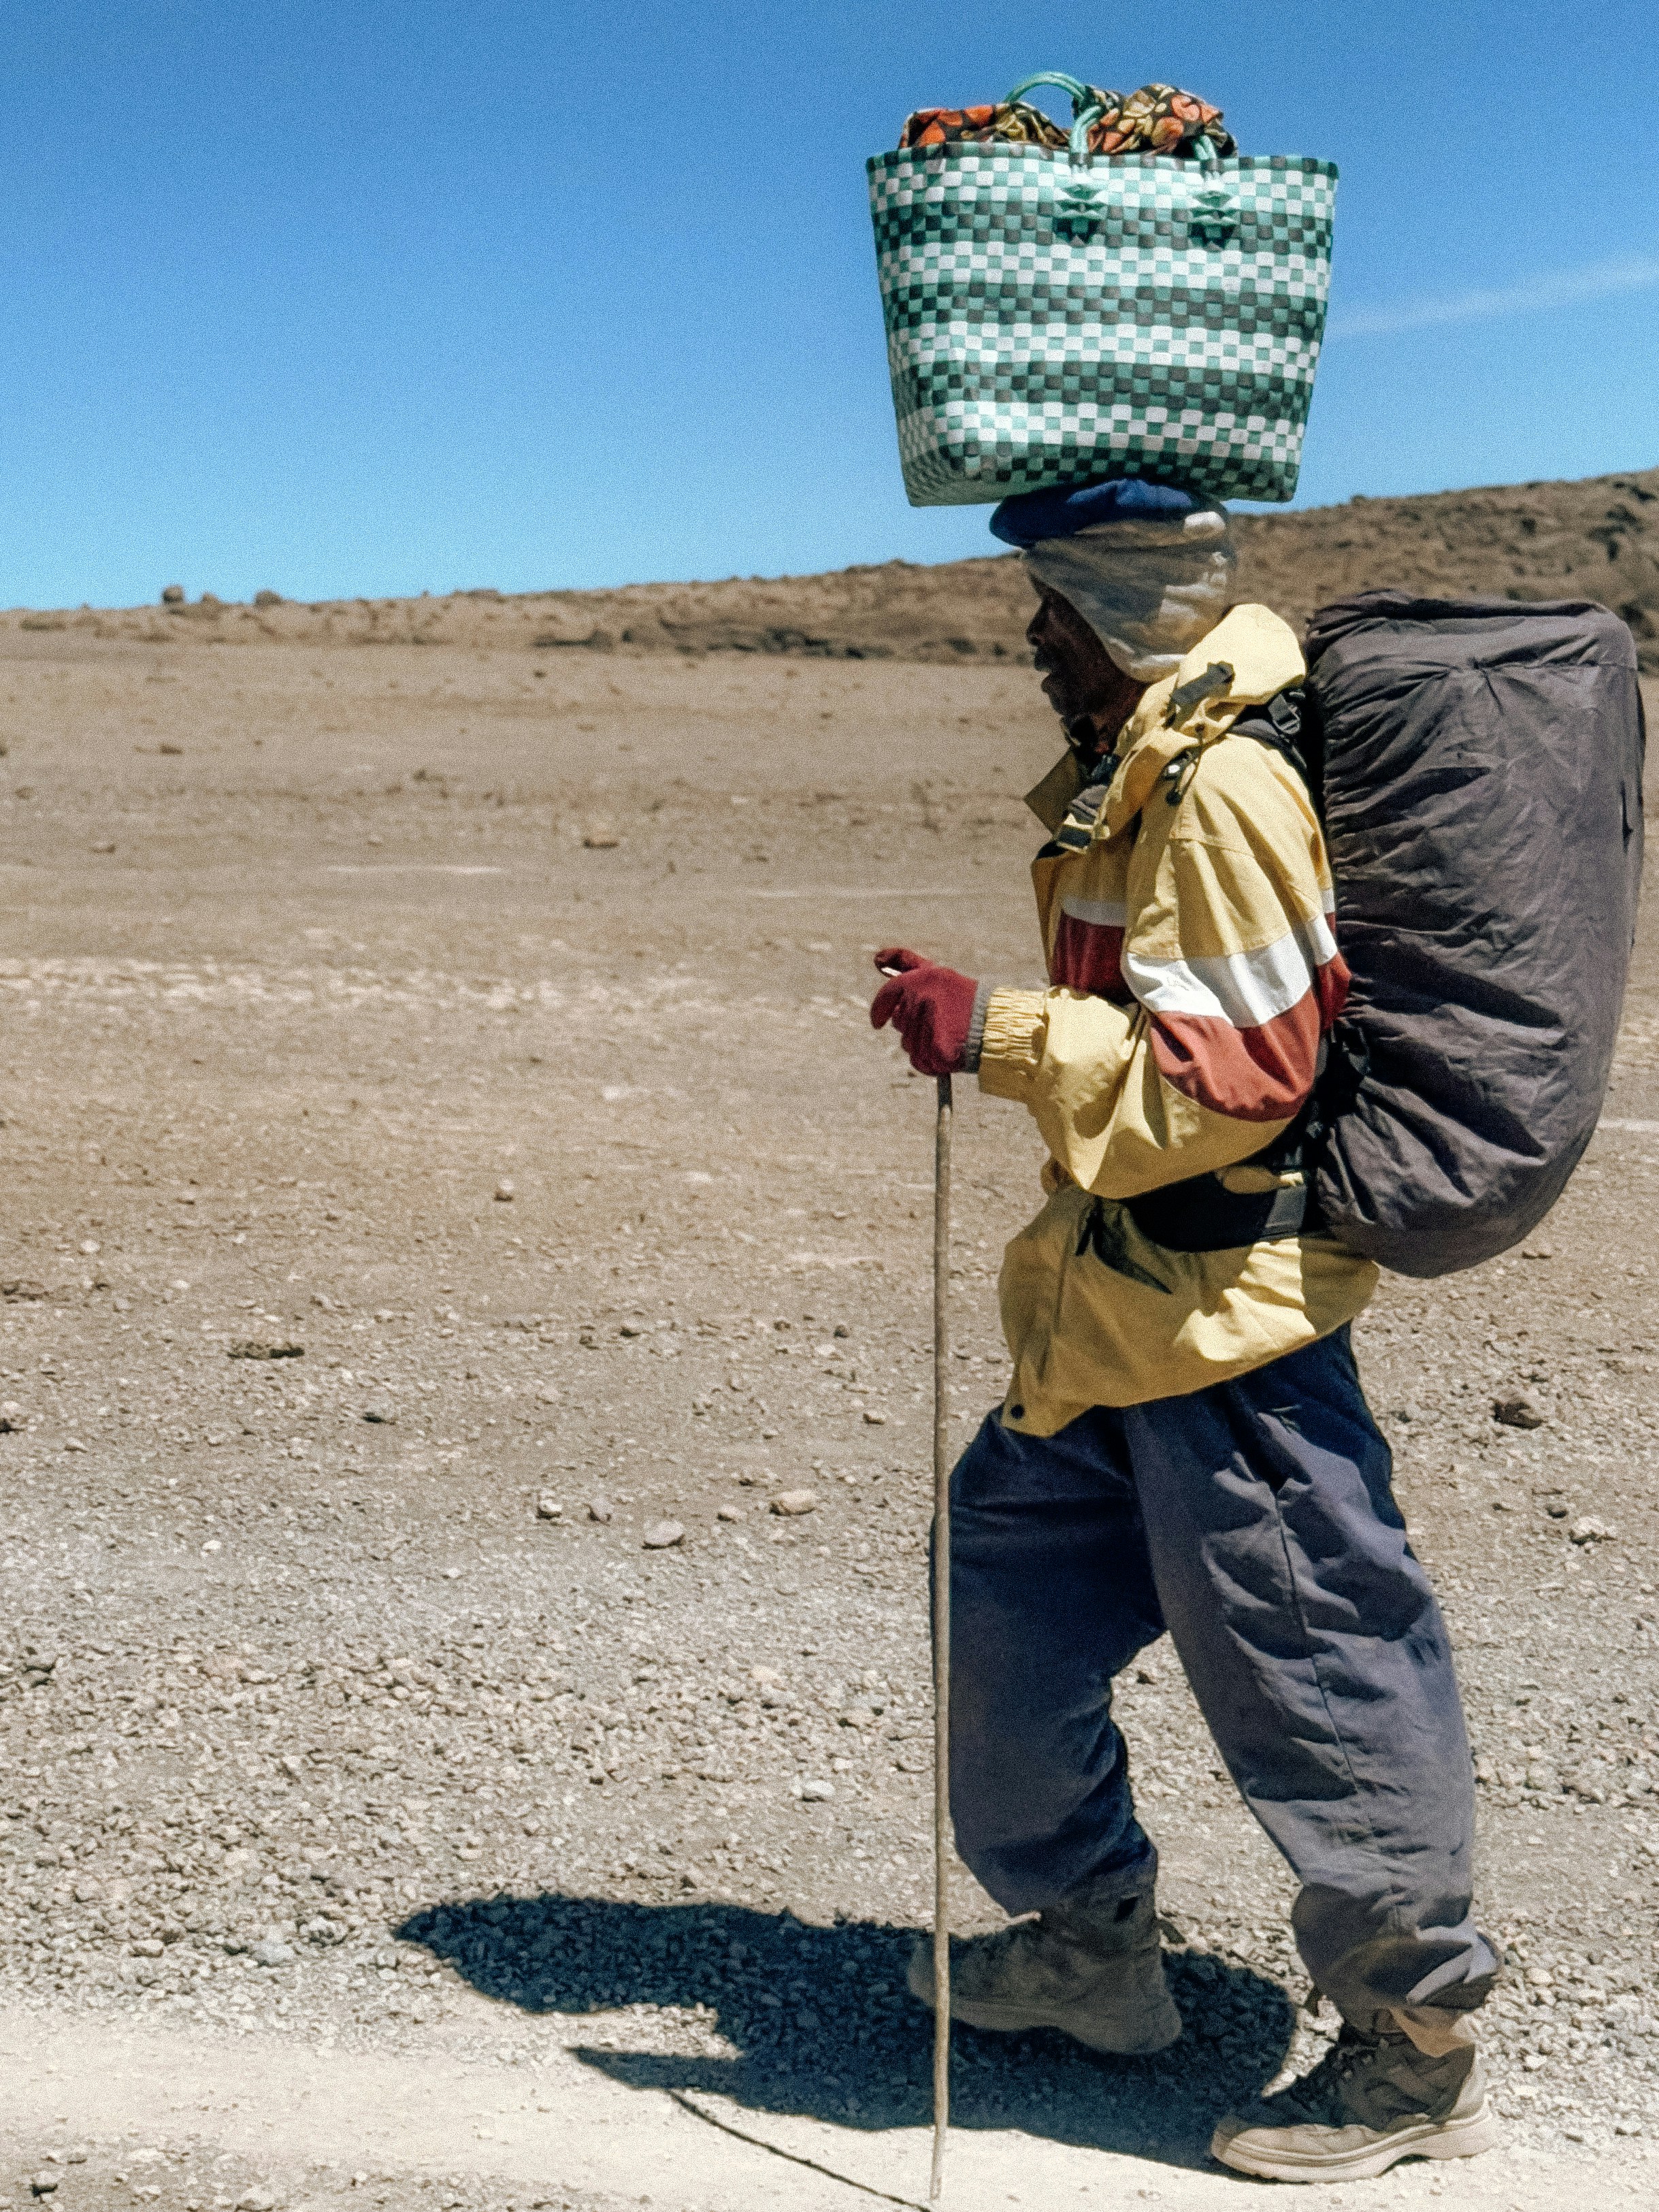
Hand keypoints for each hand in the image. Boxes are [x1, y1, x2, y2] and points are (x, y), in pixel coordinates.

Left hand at [870, 947, 978, 1076]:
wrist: (997, 1025)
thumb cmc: (965, 999)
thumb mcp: (937, 974)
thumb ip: (906, 963)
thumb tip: (877, 959)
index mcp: (923, 978)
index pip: (888, 993)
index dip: (879, 1010)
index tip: (878, 1022)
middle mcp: (923, 999)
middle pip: (900, 1022)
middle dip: (911, 1026)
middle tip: (936, 1024)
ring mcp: (929, 1025)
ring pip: (908, 1044)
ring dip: (921, 1044)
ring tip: (947, 1037)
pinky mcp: (936, 1050)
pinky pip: (919, 1061)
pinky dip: (929, 1061)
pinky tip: (947, 1052)